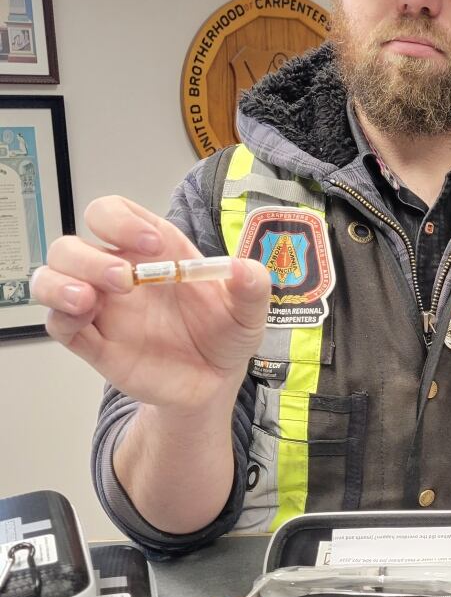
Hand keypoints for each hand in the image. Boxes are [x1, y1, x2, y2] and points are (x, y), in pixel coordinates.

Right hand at [30, 196, 270, 409]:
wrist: (215, 383)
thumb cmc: (224, 334)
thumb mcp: (248, 311)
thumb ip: (252, 287)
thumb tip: (245, 269)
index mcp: (152, 251)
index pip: (112, 213)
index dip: (121, 220)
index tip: (151, 244)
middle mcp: (118, 273)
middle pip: (71, 245)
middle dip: (90, 256)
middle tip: (125, 279)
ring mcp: (102, 308)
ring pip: (51, 278)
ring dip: (60, 282)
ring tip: (87, 300)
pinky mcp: (94, 343)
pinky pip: (58, 324)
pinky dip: (60, 318)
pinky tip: (82, 320)